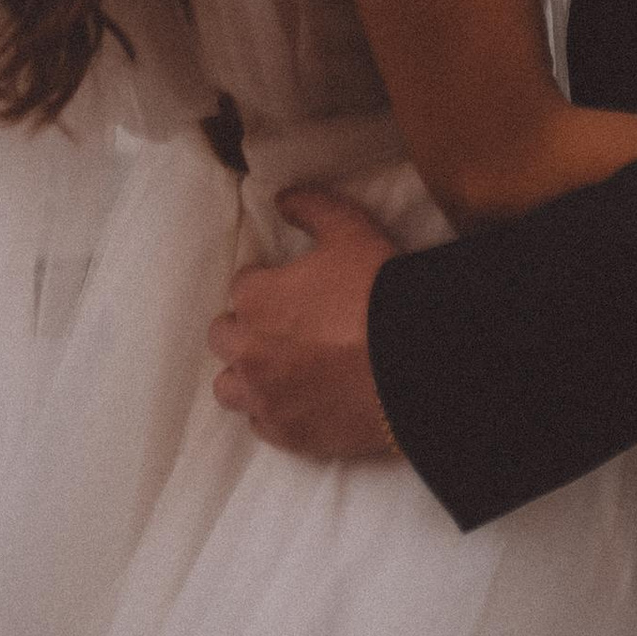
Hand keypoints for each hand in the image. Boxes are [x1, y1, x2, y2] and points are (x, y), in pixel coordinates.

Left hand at [206, 189, 402, 458]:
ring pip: (229, 387)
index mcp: (255, 298)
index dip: (267, 284)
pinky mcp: (287, 435)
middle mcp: (247, 350)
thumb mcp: (348, 228)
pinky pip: (260, 424)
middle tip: (283, 326)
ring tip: (278, 367)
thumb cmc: (376, 289)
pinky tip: (297, 399)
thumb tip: (281, 200)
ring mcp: (265, 398)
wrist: (412, 363)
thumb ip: (309, 207)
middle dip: (246, 328)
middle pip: (224, 337)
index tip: (292, 289)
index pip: (242, 286)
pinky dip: (271, 411)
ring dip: (245, 374)